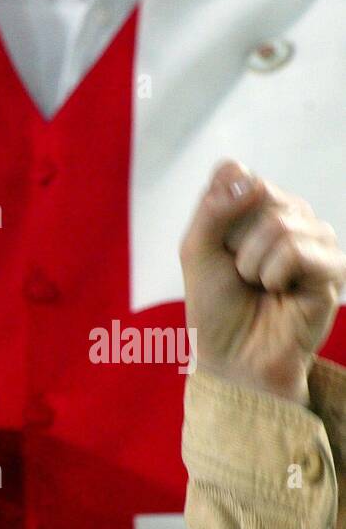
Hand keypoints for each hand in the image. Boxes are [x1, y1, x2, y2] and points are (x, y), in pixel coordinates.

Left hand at [181, 160, 345, 405]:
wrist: (231, 358)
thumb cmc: (214, 307)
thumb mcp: (197, 252)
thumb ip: (212, 208)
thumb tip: (241, 171)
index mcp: (260, 208)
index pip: (238, 176)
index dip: (217, 216)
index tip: (218, 250)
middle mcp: (294, 217)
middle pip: (260, 193)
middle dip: (234, 241)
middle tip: (239, 273)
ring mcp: (318, 240)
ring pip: (280, 222)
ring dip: (251, 263)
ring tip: (258, 286)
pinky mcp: (334, 268)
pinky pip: (298, 249)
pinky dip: (273, 274)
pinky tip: (277, 292)